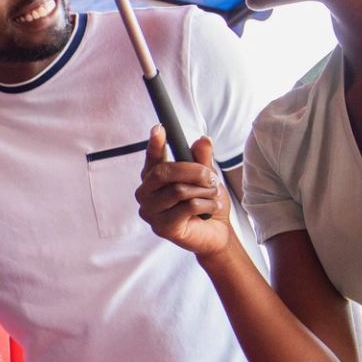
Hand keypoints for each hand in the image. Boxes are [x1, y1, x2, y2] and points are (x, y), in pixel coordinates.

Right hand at [136, 127, 232, 258]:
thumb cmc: (206, 204)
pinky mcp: (162, 228)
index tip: (159, 128)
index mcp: (153, 178)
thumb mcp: (207, 177)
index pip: (152, 158)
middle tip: (211, 176)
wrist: (215, 233)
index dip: (154, 143)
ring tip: (213, 195)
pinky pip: (188, 207)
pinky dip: (206, 205)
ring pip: (179, 190)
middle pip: (165, 172)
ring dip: (204, 191)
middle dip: (194, 171)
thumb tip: (202, 140)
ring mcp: (150, 212)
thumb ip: (202, 160)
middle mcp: (146, 194)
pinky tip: (210, 209)